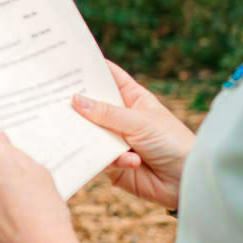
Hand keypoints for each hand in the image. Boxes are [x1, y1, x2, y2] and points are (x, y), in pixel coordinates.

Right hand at [73, 61, 194, 210]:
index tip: (68, 60)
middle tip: (55, 99)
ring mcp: (115, 140)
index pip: (110, 77)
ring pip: (90, 132)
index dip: (92, 69)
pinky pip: (97, 157)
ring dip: (89, 135)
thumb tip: (75, 100)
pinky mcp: (112, 163)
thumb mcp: (140, 122)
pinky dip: (110, 159)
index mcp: (133, 99)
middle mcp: (121, 118)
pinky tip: (130, 161)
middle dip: (77, 104)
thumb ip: (106, 113)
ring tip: (83, 134)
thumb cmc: (172, 143)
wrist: (186, 182)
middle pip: (92, 105)